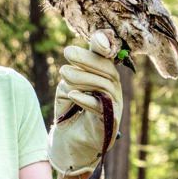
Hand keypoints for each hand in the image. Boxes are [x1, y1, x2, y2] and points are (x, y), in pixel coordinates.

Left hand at [48, 31, 122, 176]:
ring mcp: (114, 105)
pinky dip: (86, 99)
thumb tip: (73, 57)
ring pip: (104, 85)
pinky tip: (72, 95)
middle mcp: (113, 88)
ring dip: (82, 78)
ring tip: (63, 74)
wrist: (69, 139)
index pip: (107, 57)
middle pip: (107, 69)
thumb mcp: (68, 84)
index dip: (104, 46)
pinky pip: (101, 107)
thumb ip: (73, 70)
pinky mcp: (109, 122)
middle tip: (66, 53)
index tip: (94, 39)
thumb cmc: (69, 108)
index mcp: (104, 75)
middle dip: (86, 59)